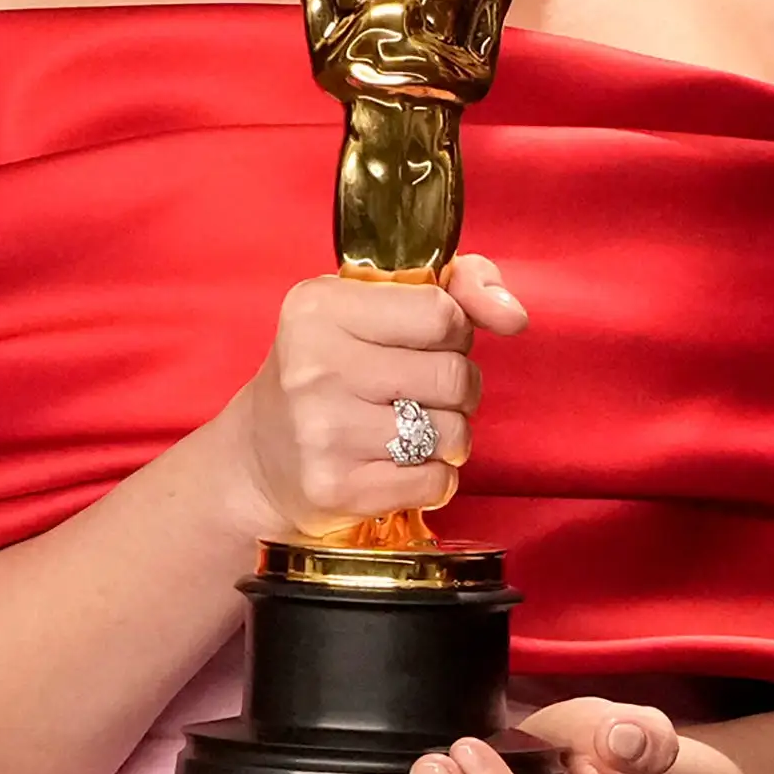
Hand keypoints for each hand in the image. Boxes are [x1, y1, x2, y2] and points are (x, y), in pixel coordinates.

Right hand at [225, 255, 527, 539]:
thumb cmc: (333, 372)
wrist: (260, 457)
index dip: (453, 332)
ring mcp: (322, 431)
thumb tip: (513, 314)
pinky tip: (397, 466)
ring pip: (453, 433)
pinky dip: (433, 479)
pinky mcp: (335, 487)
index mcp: (320, 307)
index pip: (442, 313)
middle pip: (455, 375)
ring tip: (407, 429)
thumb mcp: (374, 307)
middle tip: (420, 393)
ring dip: (448, 436)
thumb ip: (458, 286)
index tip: (426, 343)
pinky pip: (436, 482)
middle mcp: (315, 366)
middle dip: (457, 388)